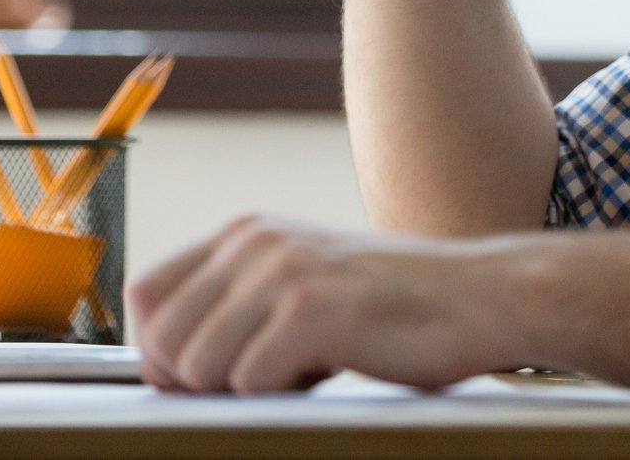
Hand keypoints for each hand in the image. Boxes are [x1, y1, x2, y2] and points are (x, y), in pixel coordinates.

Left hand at [127, 215, 523, 393]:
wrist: (482, 298)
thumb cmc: (396, 309)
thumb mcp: (304, 284)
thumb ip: (242, 305)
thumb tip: (169, 366)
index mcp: (247, 233)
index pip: (147, 294)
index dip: (158, 352)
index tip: (196, 382)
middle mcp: (255, 242)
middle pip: (161, 337)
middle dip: (193, 383)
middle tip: (255, 387)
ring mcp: (282, 271)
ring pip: (197, 365)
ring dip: (241, 392)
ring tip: (299, 374)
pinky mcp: (312, 308)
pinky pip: (248, 382)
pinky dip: (281, 396)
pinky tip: (325, 374)